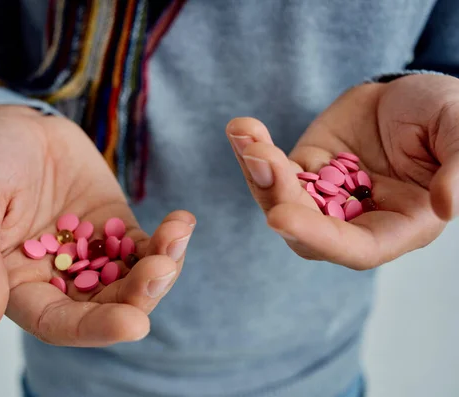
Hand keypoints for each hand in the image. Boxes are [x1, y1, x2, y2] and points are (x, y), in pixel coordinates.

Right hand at [0, 105, 194, 345]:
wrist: (15, 125)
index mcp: (17, 284)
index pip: (58, 321)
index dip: (94, 328)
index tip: (134, 324)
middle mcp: (59, 278)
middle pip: (105, 306)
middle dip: (139, 297)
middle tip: (162, 271)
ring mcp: (92, 255)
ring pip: (132, 279)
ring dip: (161, 268)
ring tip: (176, 236)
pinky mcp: (115, 229)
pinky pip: (146, 246)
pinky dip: (167, 241)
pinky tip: (181, 222)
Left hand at [227, 74, 458, 268]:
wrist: (410, 92)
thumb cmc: (444, 116)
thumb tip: (447, 206)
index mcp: (399, 225)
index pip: (355, 248)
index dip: (318, 237)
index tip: (279, 217)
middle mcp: (356, 219)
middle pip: (305, 229)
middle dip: (277, 195)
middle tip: (259, 156)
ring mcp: (324, 196)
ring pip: (280, 199)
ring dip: (257, 171)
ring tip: (246, 134)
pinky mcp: (303, 170)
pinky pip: (271, 169)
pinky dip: (252, 151)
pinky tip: (242, 128)